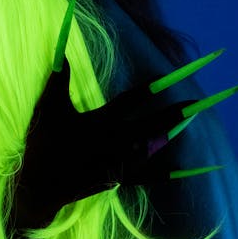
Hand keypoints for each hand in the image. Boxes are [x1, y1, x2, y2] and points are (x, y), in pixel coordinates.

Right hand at [10, 50, 237, 231]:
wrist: (40, 187)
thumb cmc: (42, 145)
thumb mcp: (47, 109)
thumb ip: (57, 80)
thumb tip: (61, 52)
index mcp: (99, 122)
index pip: (130, 101)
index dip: (150, 89)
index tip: (168, 78)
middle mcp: (114, 142)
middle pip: (151, 125)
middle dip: (174, 113)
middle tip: (198, 103)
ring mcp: (118, 162)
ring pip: (152, 148)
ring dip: (172, 134)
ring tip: (191, 122)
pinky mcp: (117, 178)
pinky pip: (147, 176)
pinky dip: (166, 172)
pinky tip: (185, 170)